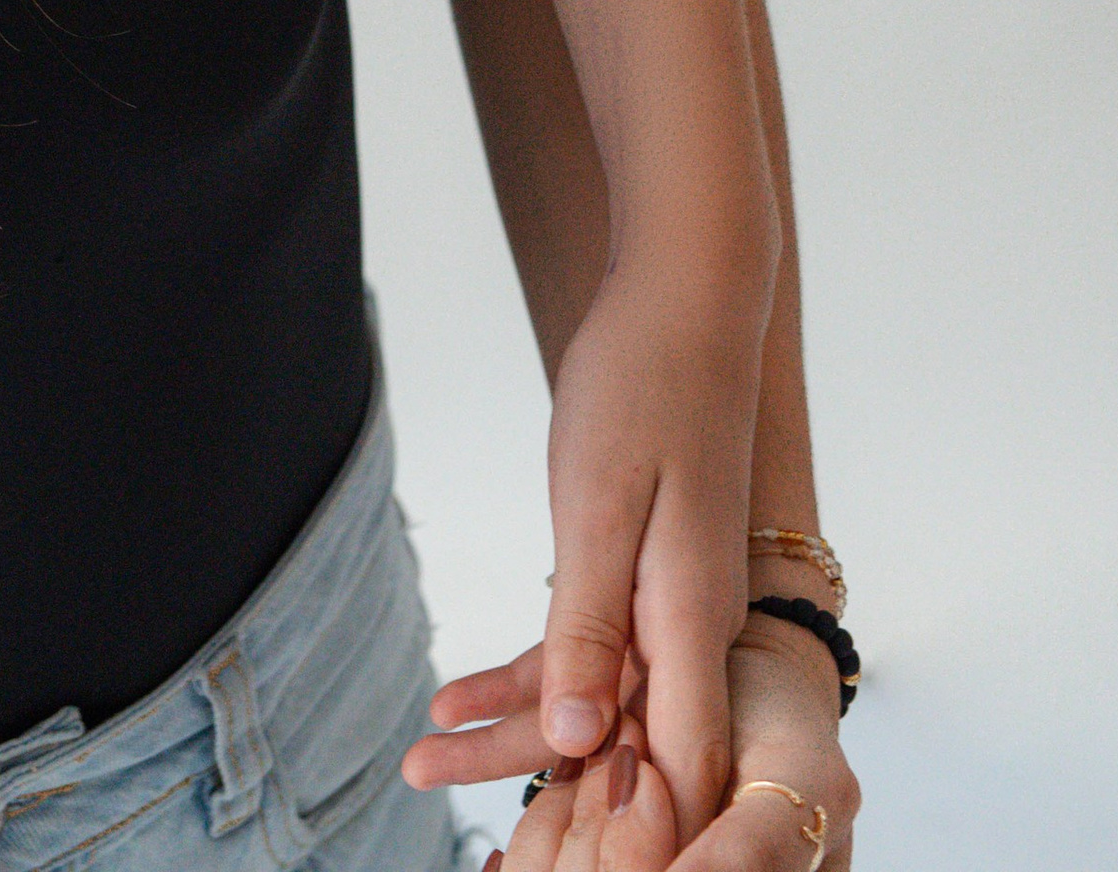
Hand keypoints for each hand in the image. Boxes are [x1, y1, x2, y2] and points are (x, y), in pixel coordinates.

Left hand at [484, 260, 759, 823]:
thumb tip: (576, 740)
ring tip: (422, 763)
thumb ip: (592, 628)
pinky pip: (594, 656)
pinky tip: (453, 702)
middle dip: (555, 802)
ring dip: (520, 745)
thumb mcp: (598, 506)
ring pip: (607, 711)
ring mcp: (675, 605)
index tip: (567, 869)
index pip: (682, 773)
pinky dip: (528, 682)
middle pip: (635, 754)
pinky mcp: (649, 579)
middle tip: (454, 812)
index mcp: (693, 622)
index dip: (638, 837)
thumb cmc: (642, 389)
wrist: (681, 303)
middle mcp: (694, 629)